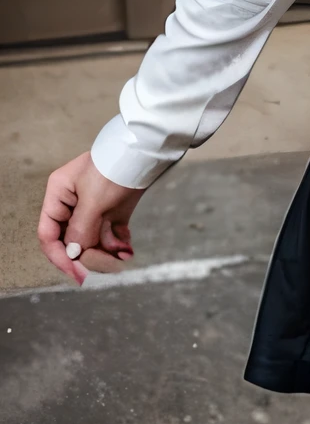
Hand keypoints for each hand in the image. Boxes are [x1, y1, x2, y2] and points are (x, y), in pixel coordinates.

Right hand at [38, 152, 144, 286]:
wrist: (146, 152)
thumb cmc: (114, 168)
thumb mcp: (93, 200)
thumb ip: (81, 230)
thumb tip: (74, 254)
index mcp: (59, 195)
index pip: (49, 234)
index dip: (59, 256)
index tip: (75, 272)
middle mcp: (73, 204)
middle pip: (73, 241)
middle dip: (90, 255)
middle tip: (109, 263)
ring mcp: (93, 209)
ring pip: (93, 242)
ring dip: (107, 253)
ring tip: (123, 255)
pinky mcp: (113, 212)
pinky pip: (110, 236)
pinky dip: (118, 245)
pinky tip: (127, 249)